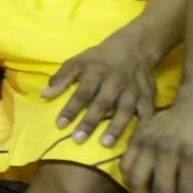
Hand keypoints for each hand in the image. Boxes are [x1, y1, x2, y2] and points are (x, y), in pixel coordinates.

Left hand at [43, 29, 162, 147]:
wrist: (133, 48)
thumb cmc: (98, 60)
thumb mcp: (77, 61)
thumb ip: (61, 78)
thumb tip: (44, 95)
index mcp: (96, 72)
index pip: (82, 93)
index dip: (71, 109)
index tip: (60, 125)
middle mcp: (115, 81)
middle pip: (102, 103)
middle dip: (90, 122)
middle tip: (77, 140)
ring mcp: (133, 89)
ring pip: (124, 110)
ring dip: (115, 128)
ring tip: (104, 144)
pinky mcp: (147, 96)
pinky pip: (146, 113)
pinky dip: (142, 127)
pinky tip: (134, 141)